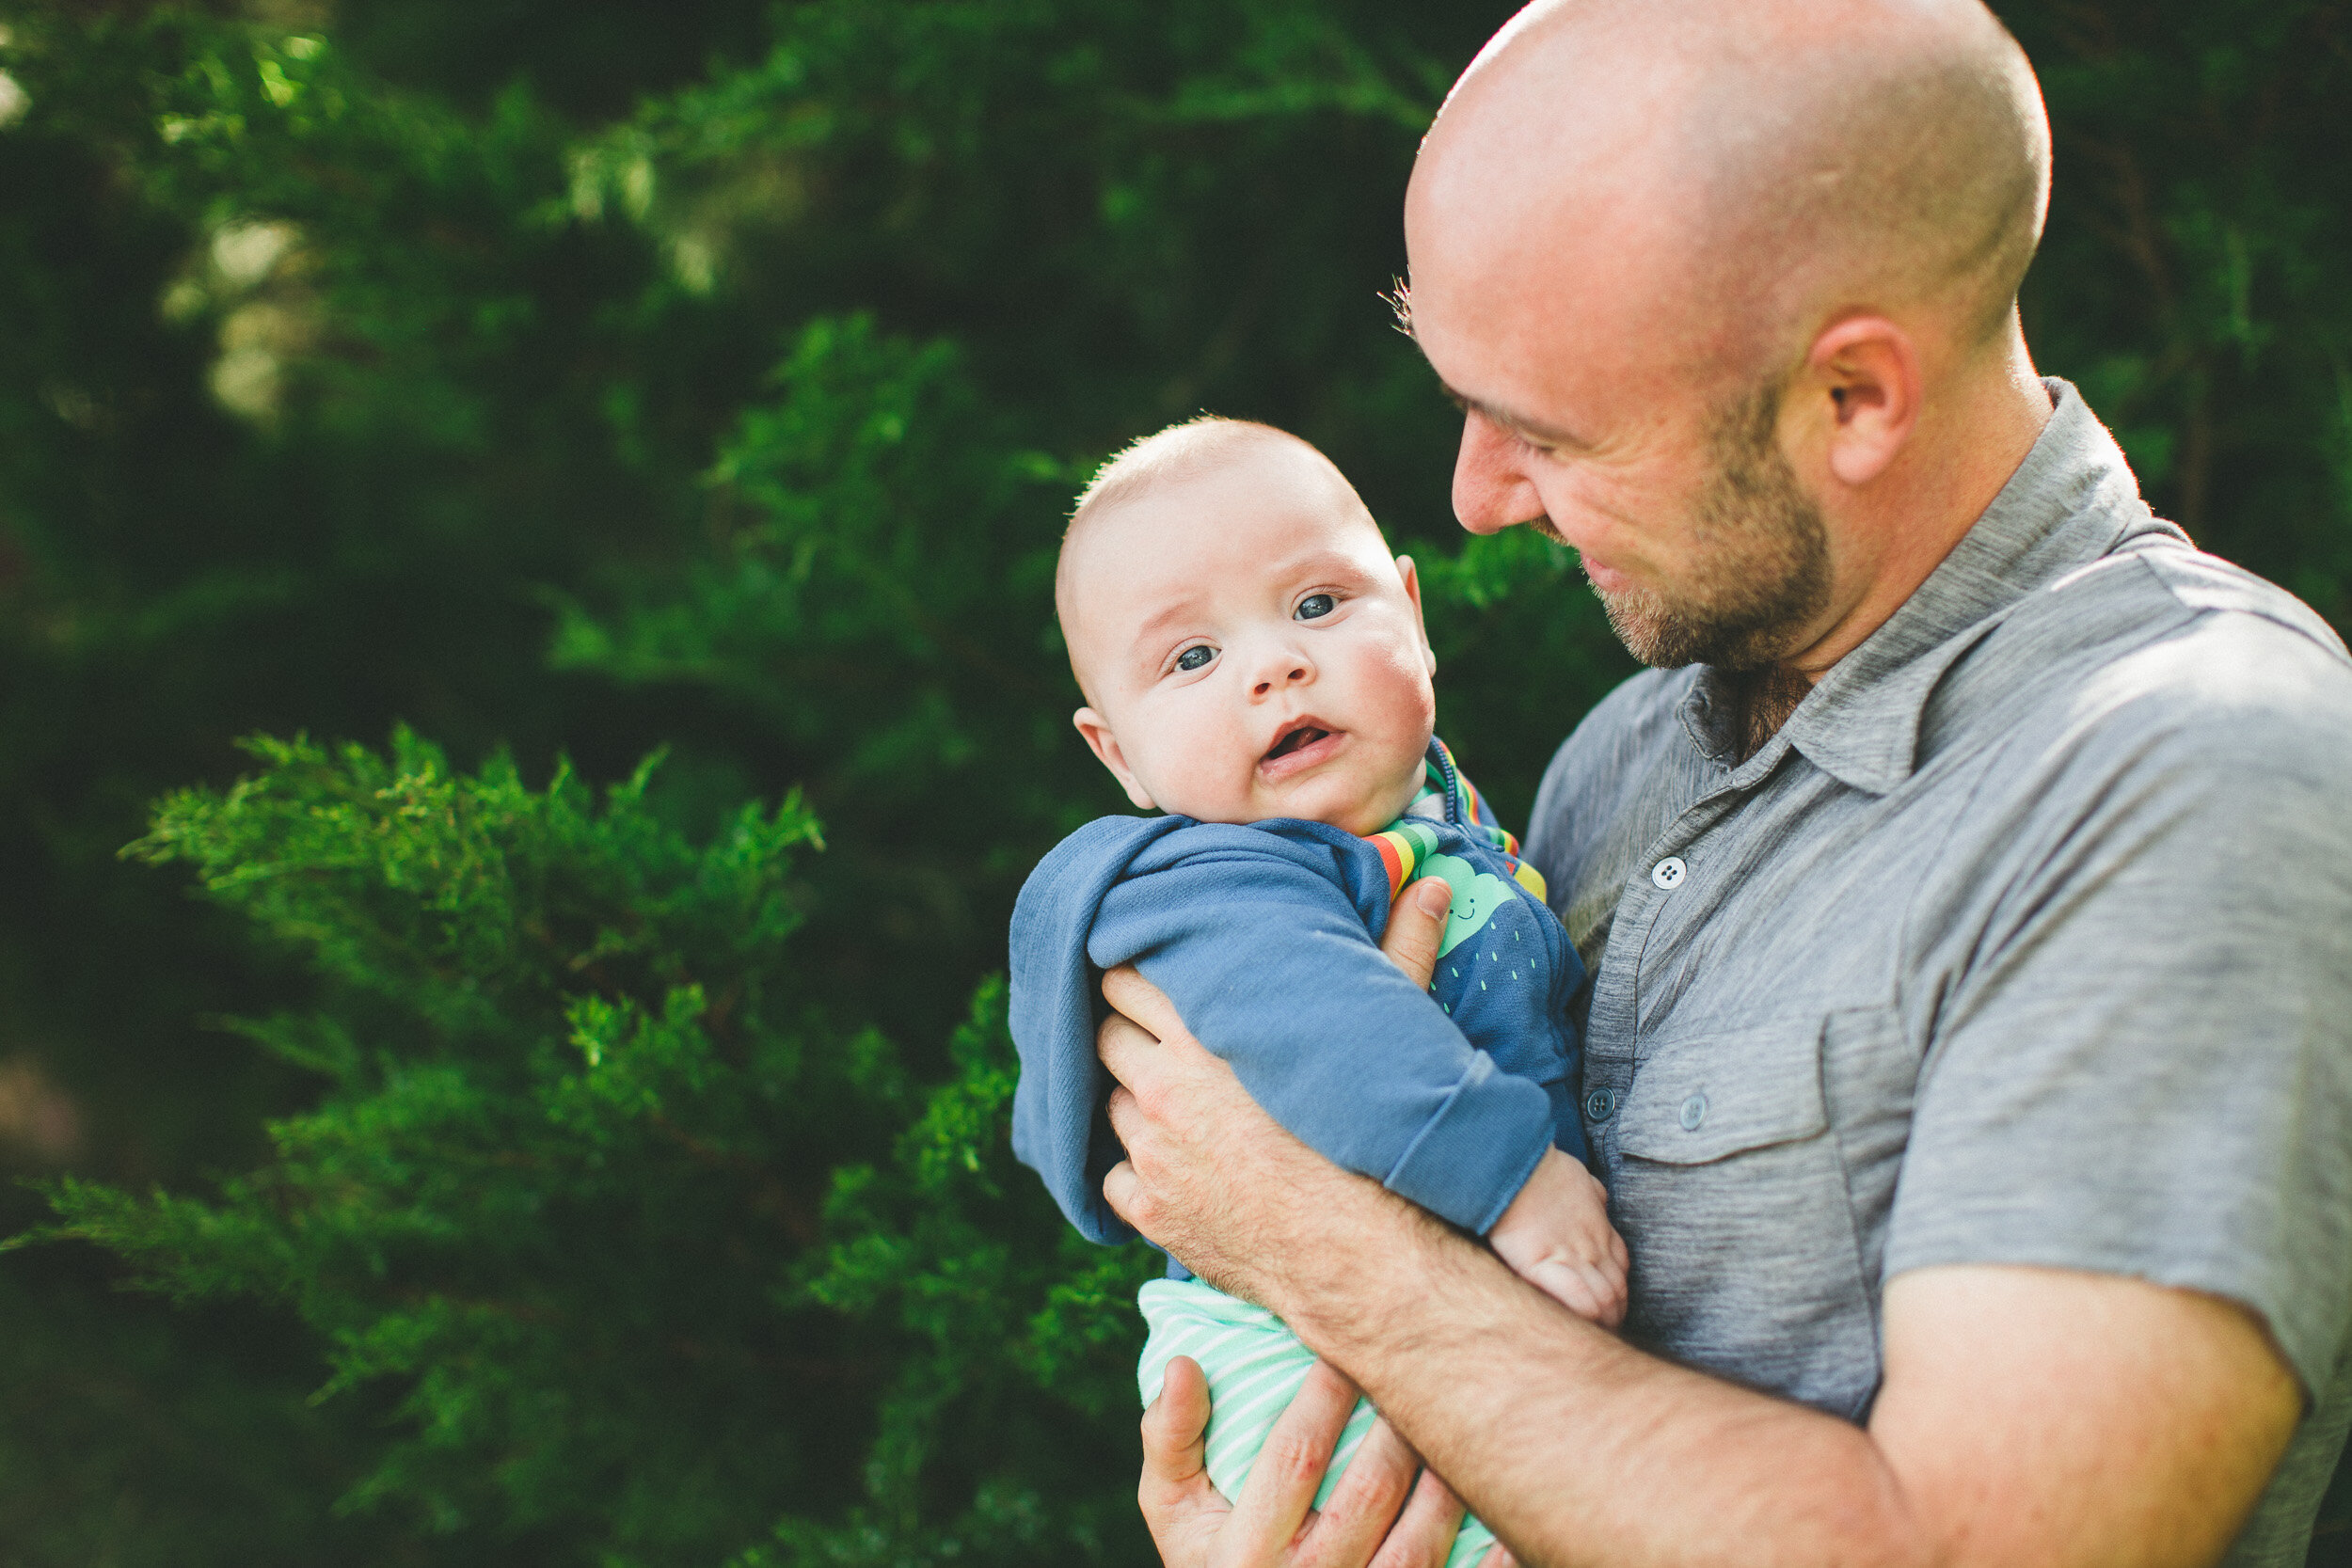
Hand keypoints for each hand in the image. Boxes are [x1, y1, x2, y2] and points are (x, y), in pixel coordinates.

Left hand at [1096, 875, 1460, 1299]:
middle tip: (1158, 1033)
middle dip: (1124, 1028)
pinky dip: (1135, 1168)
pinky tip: (1172, 1165)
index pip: (1124, 975)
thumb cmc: (1377, 1138)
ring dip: (1131, 1096)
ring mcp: (1149, 1154)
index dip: (1137, 972)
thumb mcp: (1389, 1034)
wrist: (1366, 1259)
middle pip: (1104, 1033)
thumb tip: (1426, 884)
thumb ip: (1399, 951)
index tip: (1154, 973)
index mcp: (1205, 1032)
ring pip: (1107, 1102)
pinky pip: (1113, 1175)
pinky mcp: (1149, 1211)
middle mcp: (1161, 1088)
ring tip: (1171, 1100)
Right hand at [1138, 1352, 1506, 1567]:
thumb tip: (1183, 1364)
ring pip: (1421, 1542)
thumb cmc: (1209, 1551)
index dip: (1326, 1393)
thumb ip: (1170, 1439)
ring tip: (1460, 1412)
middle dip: (1398, 1419)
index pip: (1297, 1457)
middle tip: (1421, 1360)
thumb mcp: (1172, 1507)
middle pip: (1370, 1491)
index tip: (1346, 1341)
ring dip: (1447, 1474)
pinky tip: (1505, 1496)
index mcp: (1243, 1554)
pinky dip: (1491, 1549)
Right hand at [1487, 1148, 1628, 1326]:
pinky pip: (1576, 1299)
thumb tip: (1596, 1199)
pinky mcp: (1542, 1265)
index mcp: (1599, 1227)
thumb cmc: (1544, 1168)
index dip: (1619, 1290)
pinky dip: (1582, 1316)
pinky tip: (1573, 1325)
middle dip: (1615, 1314)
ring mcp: (1571, 1256)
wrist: (1517, 1165)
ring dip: (1602, 1321)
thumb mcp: (1582, 1177)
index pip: (1621, 1267)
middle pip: (1617, 1290)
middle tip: (1604, 1329)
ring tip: (1590, 1335)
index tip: (1611, 1303)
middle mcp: (1592, 1246)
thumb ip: (1592, 1194)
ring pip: (1604, 1300)